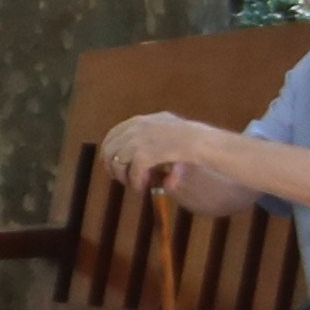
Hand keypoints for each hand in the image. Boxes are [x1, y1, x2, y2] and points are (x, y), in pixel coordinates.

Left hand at [107, 109, 229, 188]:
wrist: (200, 141)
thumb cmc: (188, 137)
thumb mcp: (166, 128)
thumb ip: (150, 134)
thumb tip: (131, 145)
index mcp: (138, 121)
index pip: (112, 136)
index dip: (109, 153)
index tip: (113, 166)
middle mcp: (134, 129)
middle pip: (109, 150)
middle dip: (112, 167)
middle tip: (122, 179)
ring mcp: (137, 141)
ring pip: (117, 163)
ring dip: (124, 177)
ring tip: (136, 185)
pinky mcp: (144, 155)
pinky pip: (132, 173)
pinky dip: (136, 183)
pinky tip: (143, 187)